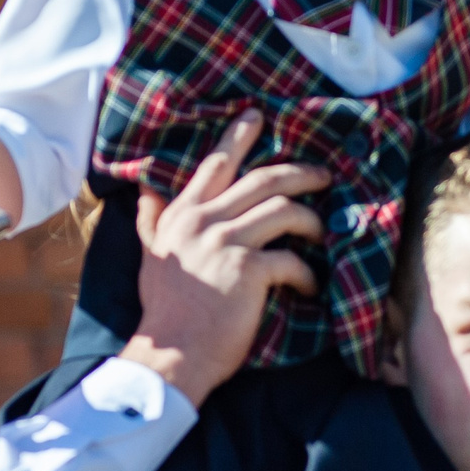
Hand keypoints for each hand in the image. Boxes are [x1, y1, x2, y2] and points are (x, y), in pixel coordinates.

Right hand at [117, 111, 328, 405]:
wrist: (170, 355)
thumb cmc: (165, 311)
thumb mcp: (150, 256)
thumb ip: (151, 221)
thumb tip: (145, 191)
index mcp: (182, 215)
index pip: (215, 164)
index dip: (238, 137)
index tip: (258, 115)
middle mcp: (203, 221)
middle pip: (263, 179)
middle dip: (300, 172)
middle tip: (324, 174)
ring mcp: (226, 243)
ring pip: (283, 210)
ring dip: (311, 220)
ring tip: (323, 233)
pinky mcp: (248, 271)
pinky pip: (291, 259)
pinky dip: (307, 272)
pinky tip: (311, 285)